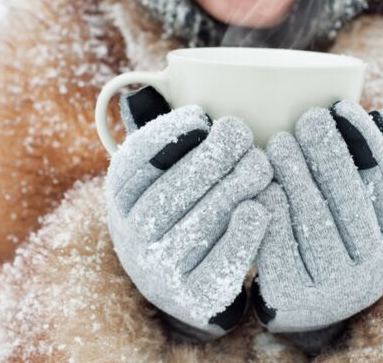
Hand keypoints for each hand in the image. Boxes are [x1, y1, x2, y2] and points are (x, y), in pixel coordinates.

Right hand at [106, 87, 272, 340]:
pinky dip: (243, 235)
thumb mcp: (163, 178)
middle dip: (211, 157)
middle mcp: (133, 238)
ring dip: (234, 189)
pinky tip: (260, 209)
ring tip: (260, 165)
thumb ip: (162, 140)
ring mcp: (160, 272)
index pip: (134, 164)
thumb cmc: (182, 210)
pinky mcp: (194, 297)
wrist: (185, 282)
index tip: (201, 115)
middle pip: (171, 192)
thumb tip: (152, 86)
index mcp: (122, 202)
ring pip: (200, 224)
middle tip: (242, 134)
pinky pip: (221, 265)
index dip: (166, 135)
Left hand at [252, 101, 382, 351]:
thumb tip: (379, 117)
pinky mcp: (297, 296)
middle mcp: (375, 269)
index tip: (342, 106)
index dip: (365, 142)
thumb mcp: (359, 215)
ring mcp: (338, 288)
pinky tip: (261, 183)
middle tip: (306, 118)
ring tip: (277, 141)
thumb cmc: (331, 243)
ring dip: (296, 174)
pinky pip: (281, 243)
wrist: (303, 307)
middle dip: (328, 152)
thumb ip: (369, 170)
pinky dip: (271, 208)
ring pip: (315, 219)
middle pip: (350, 200)